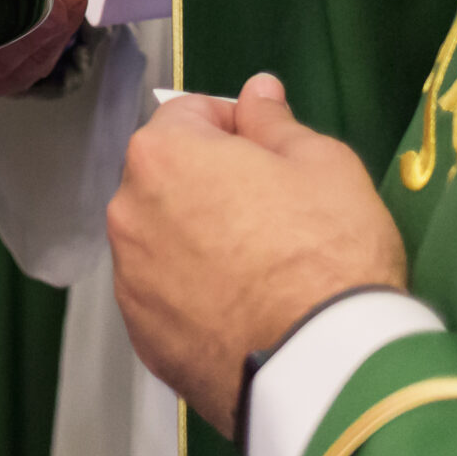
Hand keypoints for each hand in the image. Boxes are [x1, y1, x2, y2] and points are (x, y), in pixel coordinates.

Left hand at [106, 73, 409, 434]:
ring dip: (198, 239)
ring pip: (163, 238)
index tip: (275, 158)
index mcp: (163, 154)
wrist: (322, 366)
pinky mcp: (142, 335)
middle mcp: (127, 209)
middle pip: (169, 177)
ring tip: (260, 270)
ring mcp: (129, 278)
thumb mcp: (323, 164)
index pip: (190, 114)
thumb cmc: (329, 249)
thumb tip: (256, 89)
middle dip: (211, 183)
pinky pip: (167, 296)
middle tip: (274, 215)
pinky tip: (242, 312)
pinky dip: (194, 295)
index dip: (237, 128)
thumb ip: (275, 121)